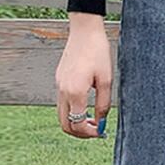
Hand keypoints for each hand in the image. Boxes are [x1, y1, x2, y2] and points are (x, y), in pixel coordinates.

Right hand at [56, 13, 112, 137]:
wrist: (84, 31)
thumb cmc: (97, 53)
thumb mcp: (106, 81)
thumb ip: (103, 105)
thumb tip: (101, 123)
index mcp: (75, 92)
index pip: (77, 124)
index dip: (89, 133)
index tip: (101, 132)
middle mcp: (63, 91)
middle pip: (65, 124)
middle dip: (80, 132)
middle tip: (95, 131)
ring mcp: (58, 86)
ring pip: (62, 115)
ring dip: (75, 122)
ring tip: (91, 119)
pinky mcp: (59, 81)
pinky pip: (62, 104)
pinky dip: (72, 111)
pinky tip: (85, 106)